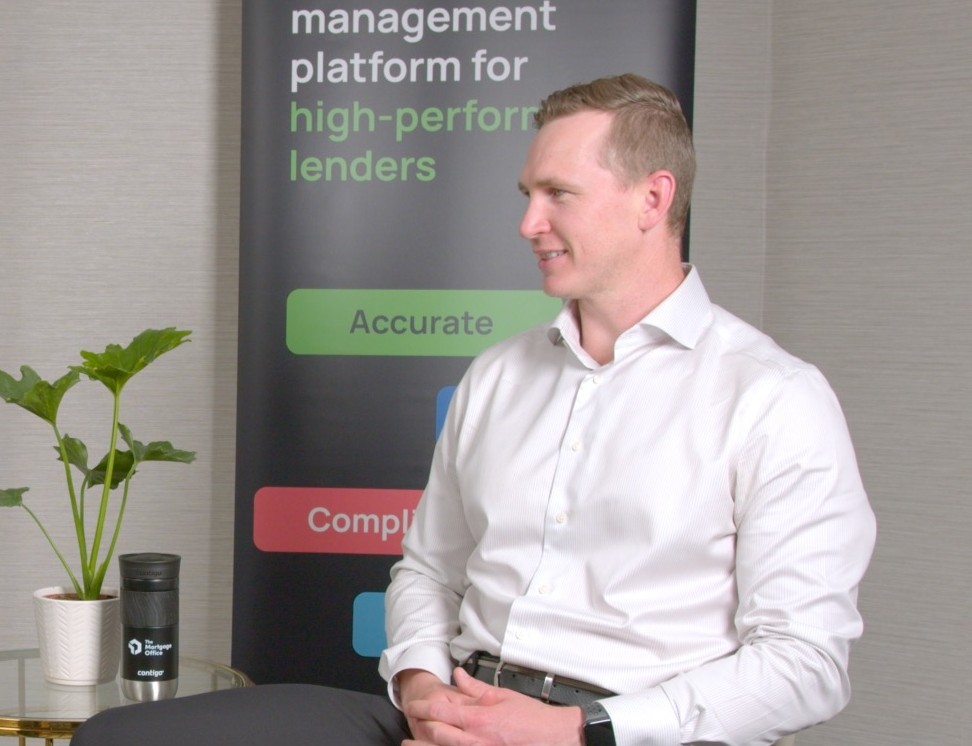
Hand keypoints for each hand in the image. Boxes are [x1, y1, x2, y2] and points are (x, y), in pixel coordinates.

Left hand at [402, 667, 584, 745]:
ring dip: (426, 745)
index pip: (441, 711)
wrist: (556, 738)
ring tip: (411, 743)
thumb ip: (476, 687)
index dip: (423, 708)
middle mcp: (475, 739)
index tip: (413, 706)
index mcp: (479, 718)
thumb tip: (458, 676)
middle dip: (420, 726)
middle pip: (437, 734)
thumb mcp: (502, 696)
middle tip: (411, 721)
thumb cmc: (533, 719)